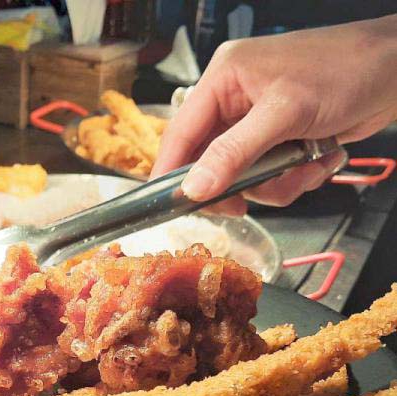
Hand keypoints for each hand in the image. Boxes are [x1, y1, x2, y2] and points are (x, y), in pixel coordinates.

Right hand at [151, 15, 396, 214]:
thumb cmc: (346, 68)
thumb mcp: (284, 113)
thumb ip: (234, 153)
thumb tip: (195, 188)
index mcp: (223, 79)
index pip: (180, 133)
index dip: (172, 172)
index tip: (171, 205)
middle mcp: (234, 101)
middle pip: (210, 162)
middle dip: (239, 183)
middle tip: (249, 199)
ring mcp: (257, 122)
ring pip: (242, 176)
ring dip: (275, 183)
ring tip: (306, 166)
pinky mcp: (278, 139)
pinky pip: (269, 176)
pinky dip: (293, 178)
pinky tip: (317, 159)